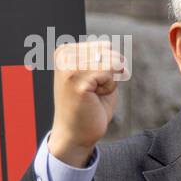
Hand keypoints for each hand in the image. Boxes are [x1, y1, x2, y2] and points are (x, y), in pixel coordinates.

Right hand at [48, 40, 125, 166]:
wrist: (76, 133)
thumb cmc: (90, 106)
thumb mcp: (101, 75)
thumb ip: (108, 59)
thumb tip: (117, 53)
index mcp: (66, 51)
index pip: (105, 46)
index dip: (110, 66)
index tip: (93, 83)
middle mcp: (64, 55)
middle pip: (109, 52)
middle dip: (111, 73)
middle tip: (94, 91)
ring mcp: (69, 66)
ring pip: (111, 62)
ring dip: (110, 81)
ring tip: (93, 94)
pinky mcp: (76, 80)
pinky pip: (110, 73)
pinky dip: (109, 87)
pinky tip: (94, 97)